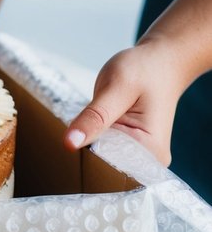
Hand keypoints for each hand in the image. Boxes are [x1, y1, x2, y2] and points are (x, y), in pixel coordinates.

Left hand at [63, 40, 184, 166]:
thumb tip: (69, 143)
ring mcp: (140, 157)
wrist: (161, 63)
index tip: (73, 140)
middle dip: (86, 150)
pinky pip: (104, 152)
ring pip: (102, 161)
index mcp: (151, 150)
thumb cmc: (145, 70)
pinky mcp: (130, 150)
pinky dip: (94, 140)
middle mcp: (150, 161)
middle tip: (85, 124)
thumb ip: (94, 117)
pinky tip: (97, 128)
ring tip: (95, 123)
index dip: (86, 155)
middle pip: (104, 168)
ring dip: (89, 145)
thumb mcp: (117, 88)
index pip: (108, 168)